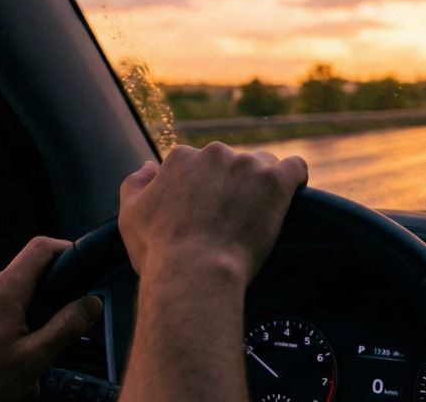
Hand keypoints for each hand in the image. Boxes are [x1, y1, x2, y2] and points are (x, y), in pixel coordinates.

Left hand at [0, 237, 103, 401]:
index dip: (66, 249)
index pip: (41, 248)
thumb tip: (91, 303)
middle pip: (26, 278)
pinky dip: (4, 334)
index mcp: (2, 290)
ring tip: (24, 364)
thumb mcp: (32, 359)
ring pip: (8, 302)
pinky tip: (2, 367)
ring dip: (24, 327)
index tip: (81, 264)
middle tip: (53, 337)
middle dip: (46, 305)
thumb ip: (66, 328)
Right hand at [118, 141, 307, 285]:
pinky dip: (295, 179)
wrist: (195, 272)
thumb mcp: (130, 216)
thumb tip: (149, 166)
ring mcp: (247, 165)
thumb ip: (135, 184)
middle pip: (230, 163)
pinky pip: (295, 168)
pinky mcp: (275, 181)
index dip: (202, 190)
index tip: (206, 214)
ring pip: (262, 166)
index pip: (197, 165)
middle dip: (231, 185)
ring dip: (260, 185)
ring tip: (258, 216)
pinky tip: (291, 194)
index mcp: (181, 158)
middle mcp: (214, 153)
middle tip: (231, 220)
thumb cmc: (160, 251)